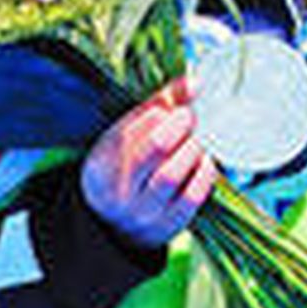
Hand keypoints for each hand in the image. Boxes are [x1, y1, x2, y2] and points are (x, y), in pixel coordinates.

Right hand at [81, 77, 217, 248]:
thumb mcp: (128, 136)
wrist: (116, 225)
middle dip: (178, 126)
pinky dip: (204, 173)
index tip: (176, 106)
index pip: (129, 130)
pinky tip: (204, 161)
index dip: (159, 111)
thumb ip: (160, 104)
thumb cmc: (127, 168)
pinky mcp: (168, 226)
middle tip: (189, 117)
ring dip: (191, 149)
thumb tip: (195, 81)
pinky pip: (191, 198)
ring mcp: (143, 212)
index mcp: (102, 163)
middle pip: (154, 149)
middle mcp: (118, 190)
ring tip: (194, 140)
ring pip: (171, 176)